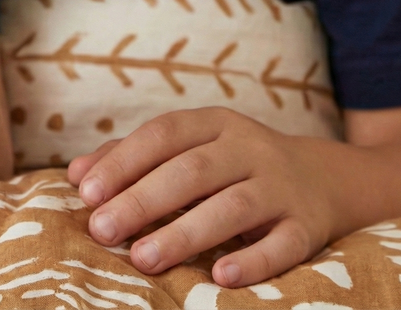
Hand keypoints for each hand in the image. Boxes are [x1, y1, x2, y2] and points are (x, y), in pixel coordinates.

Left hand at [67, 107, 338, 287]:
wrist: (324, 179)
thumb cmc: (234, 166)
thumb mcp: (192, 148)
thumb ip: (134, 157)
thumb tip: (76, 174)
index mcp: (215, 124)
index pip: (164, 134)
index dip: (124, 161)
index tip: (86, 192)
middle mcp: (249, 148)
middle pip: (192, 170)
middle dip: (143, 200)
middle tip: (102, 231)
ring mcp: (280, 186)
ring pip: (233, 207)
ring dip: (186, 232)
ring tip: (144, 259)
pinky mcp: (307, 226)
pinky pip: (282, 244)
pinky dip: (253, 260)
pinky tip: (221, 277)